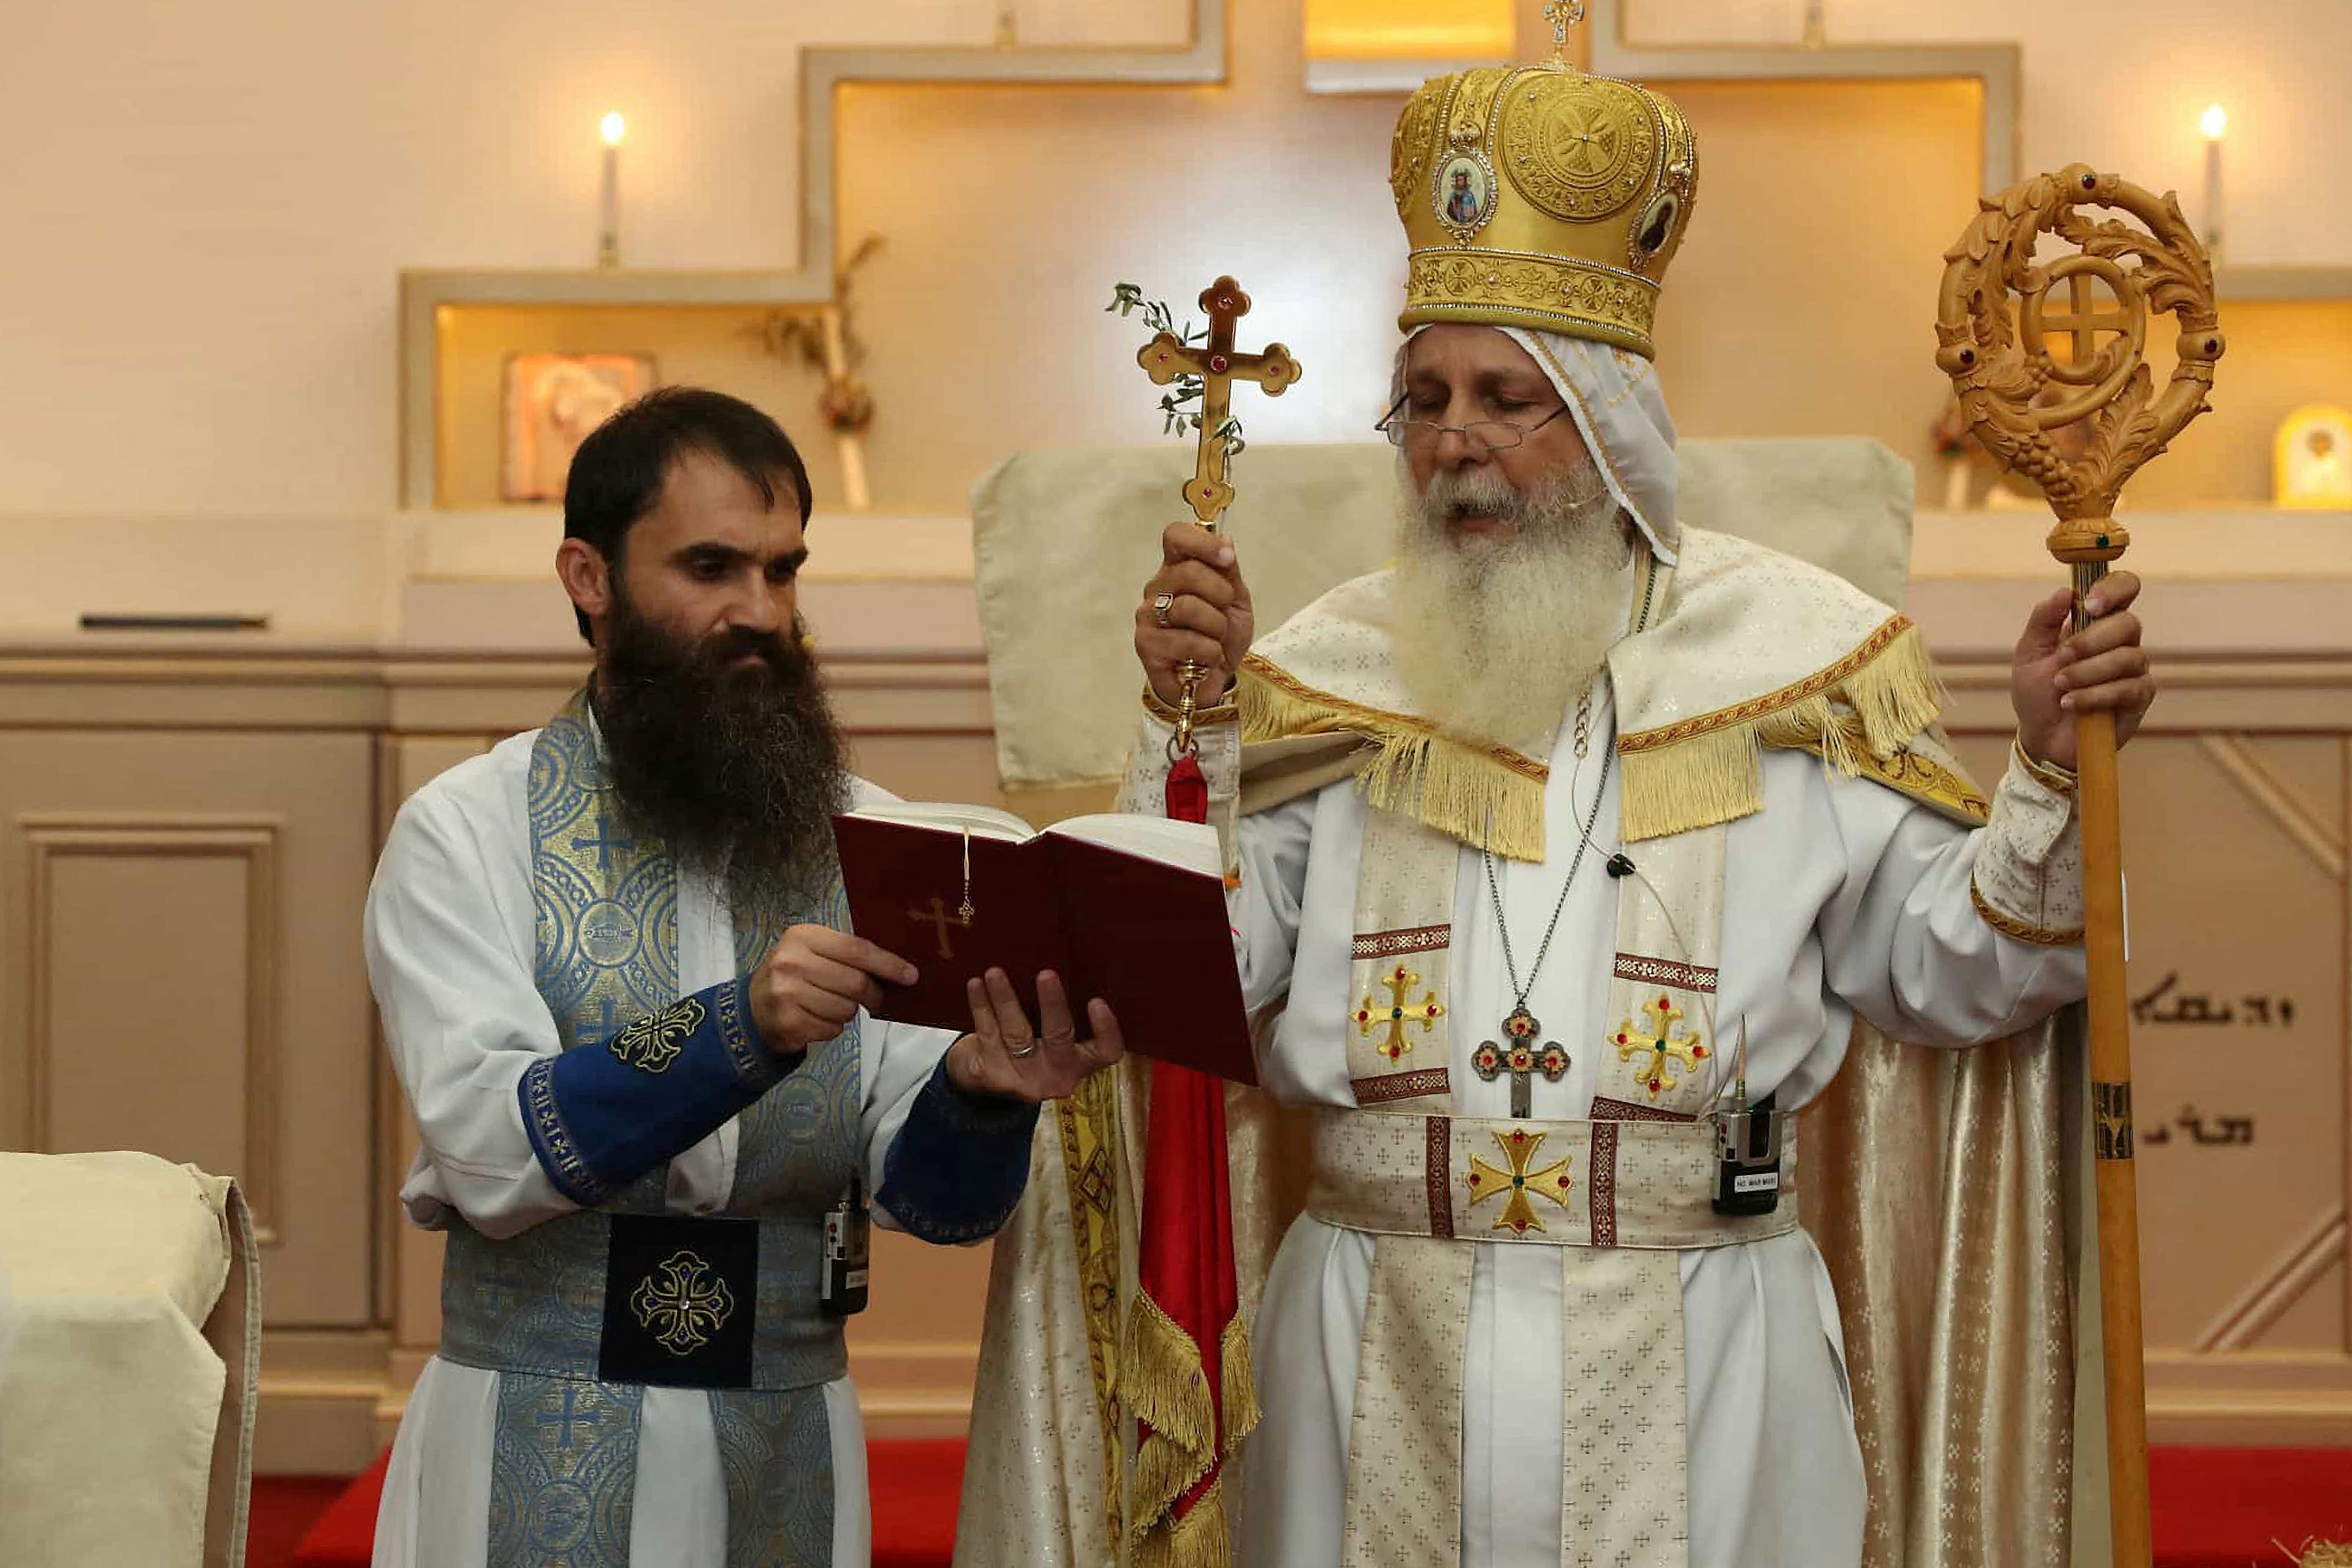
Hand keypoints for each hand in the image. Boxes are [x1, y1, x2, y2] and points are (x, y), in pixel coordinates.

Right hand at [750, 924, 917, 1056]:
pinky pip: (832, 1029)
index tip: (911, 976)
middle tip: (876, 1000)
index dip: (888, 964)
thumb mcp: (813, 952)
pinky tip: (815, 1018)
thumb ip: (848, 955)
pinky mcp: (788, 1023)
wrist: (752, 1007)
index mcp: (802, 936)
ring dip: (847, 1012)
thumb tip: (898, 970)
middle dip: (873, 995)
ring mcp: (786, 994)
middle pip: (856, 983)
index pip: (857, 949)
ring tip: (829, 1005)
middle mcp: (791, 962)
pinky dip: (831, 1027)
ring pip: (846, 1009)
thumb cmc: (794, 975)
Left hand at [948, 968, 1126, 1102]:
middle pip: (1059, 1038)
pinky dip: (981, 1006)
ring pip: (1016, 1034)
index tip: (1097, 1001)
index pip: (1106, 1052)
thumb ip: (1066, 1013)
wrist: (989, 1079)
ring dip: (1005, 999)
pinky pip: (987, 1033)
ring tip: (995, 973)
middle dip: (1052, 1005)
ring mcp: (1023, 1077)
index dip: (1106, 1030)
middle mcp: (1057, 1075)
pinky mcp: (991, 1073)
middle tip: (1046, 974)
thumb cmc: (1034, 1044)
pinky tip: (976, 984)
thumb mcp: (1056, 1037)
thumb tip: (1065, 959)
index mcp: (1081, 1062)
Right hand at [1137, 520, 1253, 707]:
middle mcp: (1158, 587)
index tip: (1227, 557)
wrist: (1216, 678)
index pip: (1175, 536)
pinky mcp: (1145, 645)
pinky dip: (1208, 651)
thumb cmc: (1221, 635)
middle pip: (1188, 571)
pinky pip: (1185, 640)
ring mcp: (1147, 615)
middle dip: (1220, 593)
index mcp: (1177, 568)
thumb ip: (1228, 570)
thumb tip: (1225, 539)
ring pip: (1187, 607)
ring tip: (1217, 639)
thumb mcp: (1235, 600)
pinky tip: (1206, 659)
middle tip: (1225, 611)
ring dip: (1216, 627)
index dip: (1202, 542)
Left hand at [2012, 570, 2153, 769]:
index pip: (2124, 588)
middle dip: (2090, 641)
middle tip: (2062, 657)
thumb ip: (2042, 620)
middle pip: (2128, 623)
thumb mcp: (2029, 653)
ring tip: (2061, 686)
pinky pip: (2127, 688)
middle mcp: (2121, 641)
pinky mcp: (2139, 697)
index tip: (2089, 605)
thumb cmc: (2037, 692)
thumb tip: (2064, 591)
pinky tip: (2070, 703)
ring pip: (2127, 657)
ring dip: (2087, 672)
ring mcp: (2134, 668)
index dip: (2114, 588)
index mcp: (2096, 621)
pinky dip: (2094, 695)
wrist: (2040, 737)